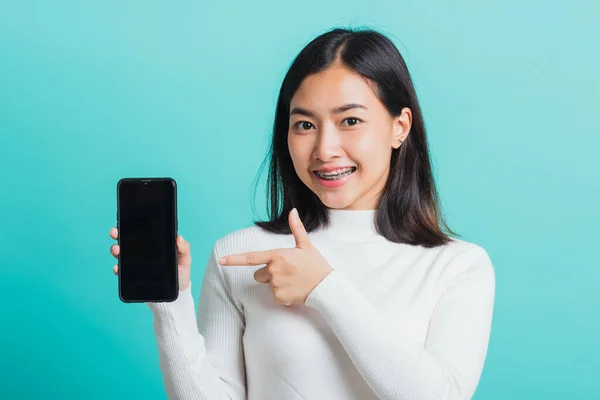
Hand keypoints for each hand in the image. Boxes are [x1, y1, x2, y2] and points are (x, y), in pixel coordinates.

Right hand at [109, 228, 192, 291]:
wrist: (176, 294)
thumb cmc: (181, 274)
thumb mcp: (185, 260)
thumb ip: (184, 248)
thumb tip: (178, 237)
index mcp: (156, 245)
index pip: (142, 233)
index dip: (133, 226)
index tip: (125, 221)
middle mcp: (144, 252)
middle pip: (128, 241)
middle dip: (119, 235)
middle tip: (115, 232)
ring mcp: (137, 264)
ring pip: (122, 254)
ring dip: (116, 250)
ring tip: (116, 250)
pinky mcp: (133, 276)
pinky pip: (122, 271)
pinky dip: (118, 268)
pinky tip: (118, 267)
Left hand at [218, 208, 332, 305]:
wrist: (326, 287)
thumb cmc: (316, 265)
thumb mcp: (306, 245)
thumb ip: (296, 228)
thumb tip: (293, 211)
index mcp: (277, 256)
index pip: (250, 258)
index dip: (234, 259)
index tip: (221, 261)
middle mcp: (273, 270)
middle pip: (259, 274)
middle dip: (268, 274)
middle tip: (287, 272)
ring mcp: (275, 285)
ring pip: (267, 285)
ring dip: (276, 284)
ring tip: (293, 281)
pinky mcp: (279, 297)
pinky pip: (274, 296)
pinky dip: (282, 294)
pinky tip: (294, 290)